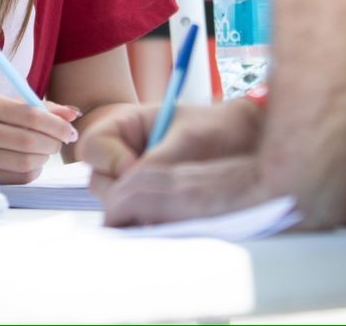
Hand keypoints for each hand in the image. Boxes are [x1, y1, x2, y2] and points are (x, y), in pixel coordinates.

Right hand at [0, 92, 79, 183]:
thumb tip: (74, 114)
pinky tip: (31, 163)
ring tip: (43, 151)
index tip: (70, 130)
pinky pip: (18, 177)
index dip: (56, 124)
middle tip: (58, 142)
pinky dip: (33, 170)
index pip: (29, 115)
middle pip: (28, 141)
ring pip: (25, 162)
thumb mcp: (4, 105)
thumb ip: (40, 107)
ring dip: (43, 158)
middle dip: (52, 143)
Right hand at [80, 99, 270, 225]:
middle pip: (98, 180)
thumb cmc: (223, 129)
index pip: (92, 146)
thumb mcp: (188, 142)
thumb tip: (129, 197)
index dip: (110, 162)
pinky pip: (136, 217)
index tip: (136, 172)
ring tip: (171, 207)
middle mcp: (124, 153)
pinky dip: (149, 220)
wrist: (253, 144)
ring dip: (136, 209)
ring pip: (114, 203)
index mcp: (126, 125)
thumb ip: (156, 166)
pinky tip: (174, 216)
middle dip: (121, 192)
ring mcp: (135, 179)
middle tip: (156, 195)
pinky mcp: (150, 203)